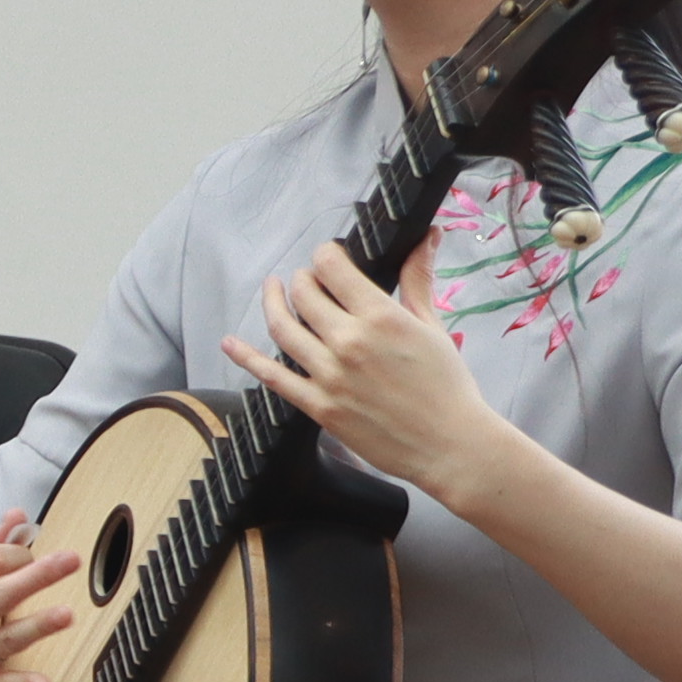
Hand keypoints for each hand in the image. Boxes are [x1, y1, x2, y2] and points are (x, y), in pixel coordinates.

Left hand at [221, 242, 516, 505]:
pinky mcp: (319, 407)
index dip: (326, 255)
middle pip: (303, 293)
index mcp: (379, 316)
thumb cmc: (448, 386)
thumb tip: (426, 236)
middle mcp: (348, 342)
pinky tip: (230, 343)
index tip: (330, 258)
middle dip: (303, 279)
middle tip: (308, 280)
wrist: (450, 445)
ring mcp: (329, 376)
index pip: (331, 266)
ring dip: (273, 303)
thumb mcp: (432, 326)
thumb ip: (418, 279)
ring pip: (282, 328)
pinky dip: (246, 357)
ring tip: (272, 291)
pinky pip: (272, 377)